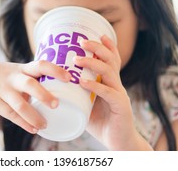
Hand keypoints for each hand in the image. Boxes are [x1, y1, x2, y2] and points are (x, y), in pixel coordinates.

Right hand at [0, 60, 70, 134]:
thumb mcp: (15, 70)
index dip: (55, 70)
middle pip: (29, 84)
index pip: (40, 65)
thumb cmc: (0, 74)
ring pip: (19, 105)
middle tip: (56, 104)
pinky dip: (23, 123)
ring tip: (45, 125)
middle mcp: (13, 78)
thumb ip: (32, 77)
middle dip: (43, 94)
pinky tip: (33, 129)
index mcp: (21, 68)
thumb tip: (57, 86)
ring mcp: (3, 91)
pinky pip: (10, 115)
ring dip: (33, 116)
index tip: (69, 77)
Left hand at [74, 35, 149, 149]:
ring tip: (77, 59)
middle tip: (82, 41)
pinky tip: (83, 82)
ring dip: (92, 63)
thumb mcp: (86, 104)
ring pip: (109, 72)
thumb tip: (56, 84)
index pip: (112, 60)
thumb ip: (77, 93)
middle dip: (97, 48)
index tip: (98, 34)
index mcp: (110, 82)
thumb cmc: (100, 122)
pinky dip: (95, 86)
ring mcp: (120, 94)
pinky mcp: (121, 106)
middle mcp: (117, 84)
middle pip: (110, 60)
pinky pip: (108, 92)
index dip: (107, 46)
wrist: (118, 143)